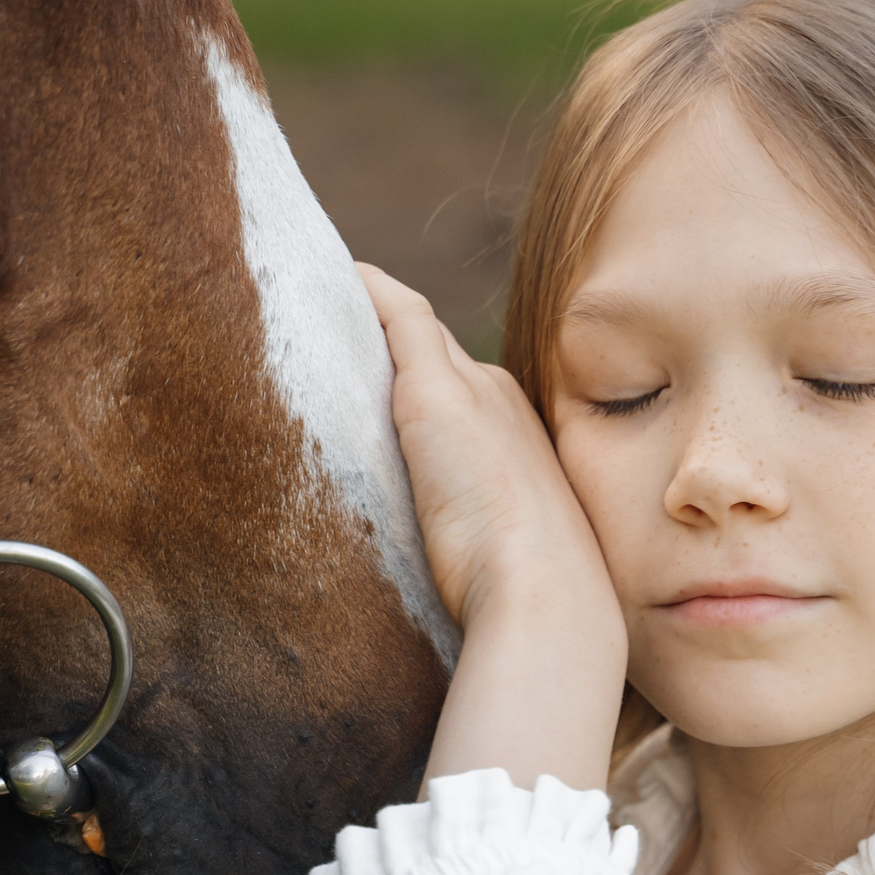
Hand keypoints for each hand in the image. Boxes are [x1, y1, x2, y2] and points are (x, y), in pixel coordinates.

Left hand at [366, 264, 603, 627]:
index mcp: (519, 441)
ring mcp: (472, 392)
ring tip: (329, 297)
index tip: (383, 381)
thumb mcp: (501, 561)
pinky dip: (371, 293)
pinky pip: (398, 317)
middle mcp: (500, 403)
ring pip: (419, 332)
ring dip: (381, 314)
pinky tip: (338, 276)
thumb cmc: (526, 598)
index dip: (422, 381)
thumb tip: (463, 566)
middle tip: (344, 323)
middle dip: (400, 337)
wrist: (546, 592)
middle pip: (441, 354)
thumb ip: (474, 542)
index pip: (463, 392)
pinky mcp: (434, 394)